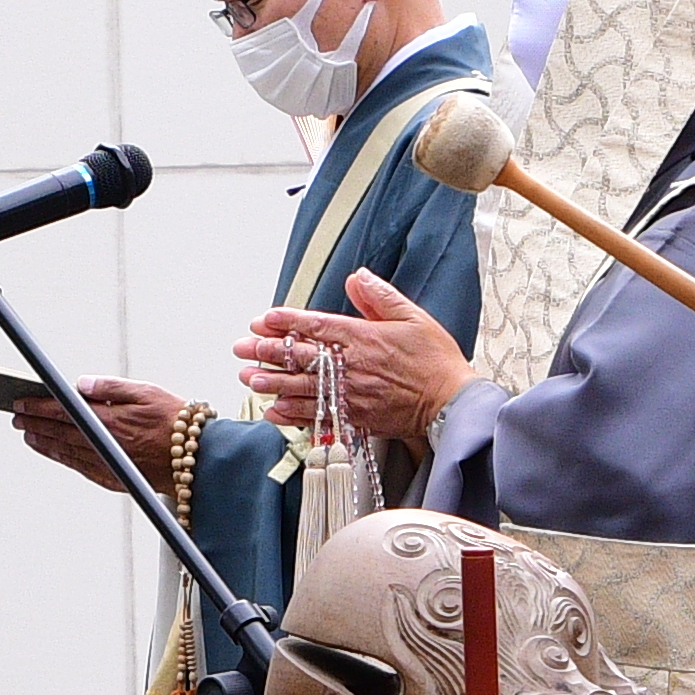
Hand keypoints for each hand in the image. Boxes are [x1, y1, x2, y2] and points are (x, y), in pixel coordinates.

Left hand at [16, 376, 198, 488]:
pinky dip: (63, 459)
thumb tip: (82, 385)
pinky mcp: (113, 478)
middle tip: (17, 417)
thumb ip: (111, 388)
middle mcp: (104, 445)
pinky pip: (80, 468)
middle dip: (34, 423)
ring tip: (28, 435)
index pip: (63, 412)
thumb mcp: (146, 392)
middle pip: (59, 433)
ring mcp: (107, 463)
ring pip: (65, 452)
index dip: (38, 407)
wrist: (197, 460)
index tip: (22, 402)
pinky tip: (56, 453)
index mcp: (110, 421)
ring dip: (44, 443)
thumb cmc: (177, 424)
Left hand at [255, 271, 469, 448]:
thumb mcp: (413, 317)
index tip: (263, 319)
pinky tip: (274, 411)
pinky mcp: (355, 417)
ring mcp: (351, 394)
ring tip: (249, 379)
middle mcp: (352, 366)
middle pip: (301, 356)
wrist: (452, 403)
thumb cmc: (435, 360)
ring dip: (273, 383)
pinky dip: (292, 415)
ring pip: (302, 387)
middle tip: (241, 349)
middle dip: (267, 351)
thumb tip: (356, 277)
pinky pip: (316, 416)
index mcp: (364, 337)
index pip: (316, 325)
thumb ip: (381, 297)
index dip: (286, 321)